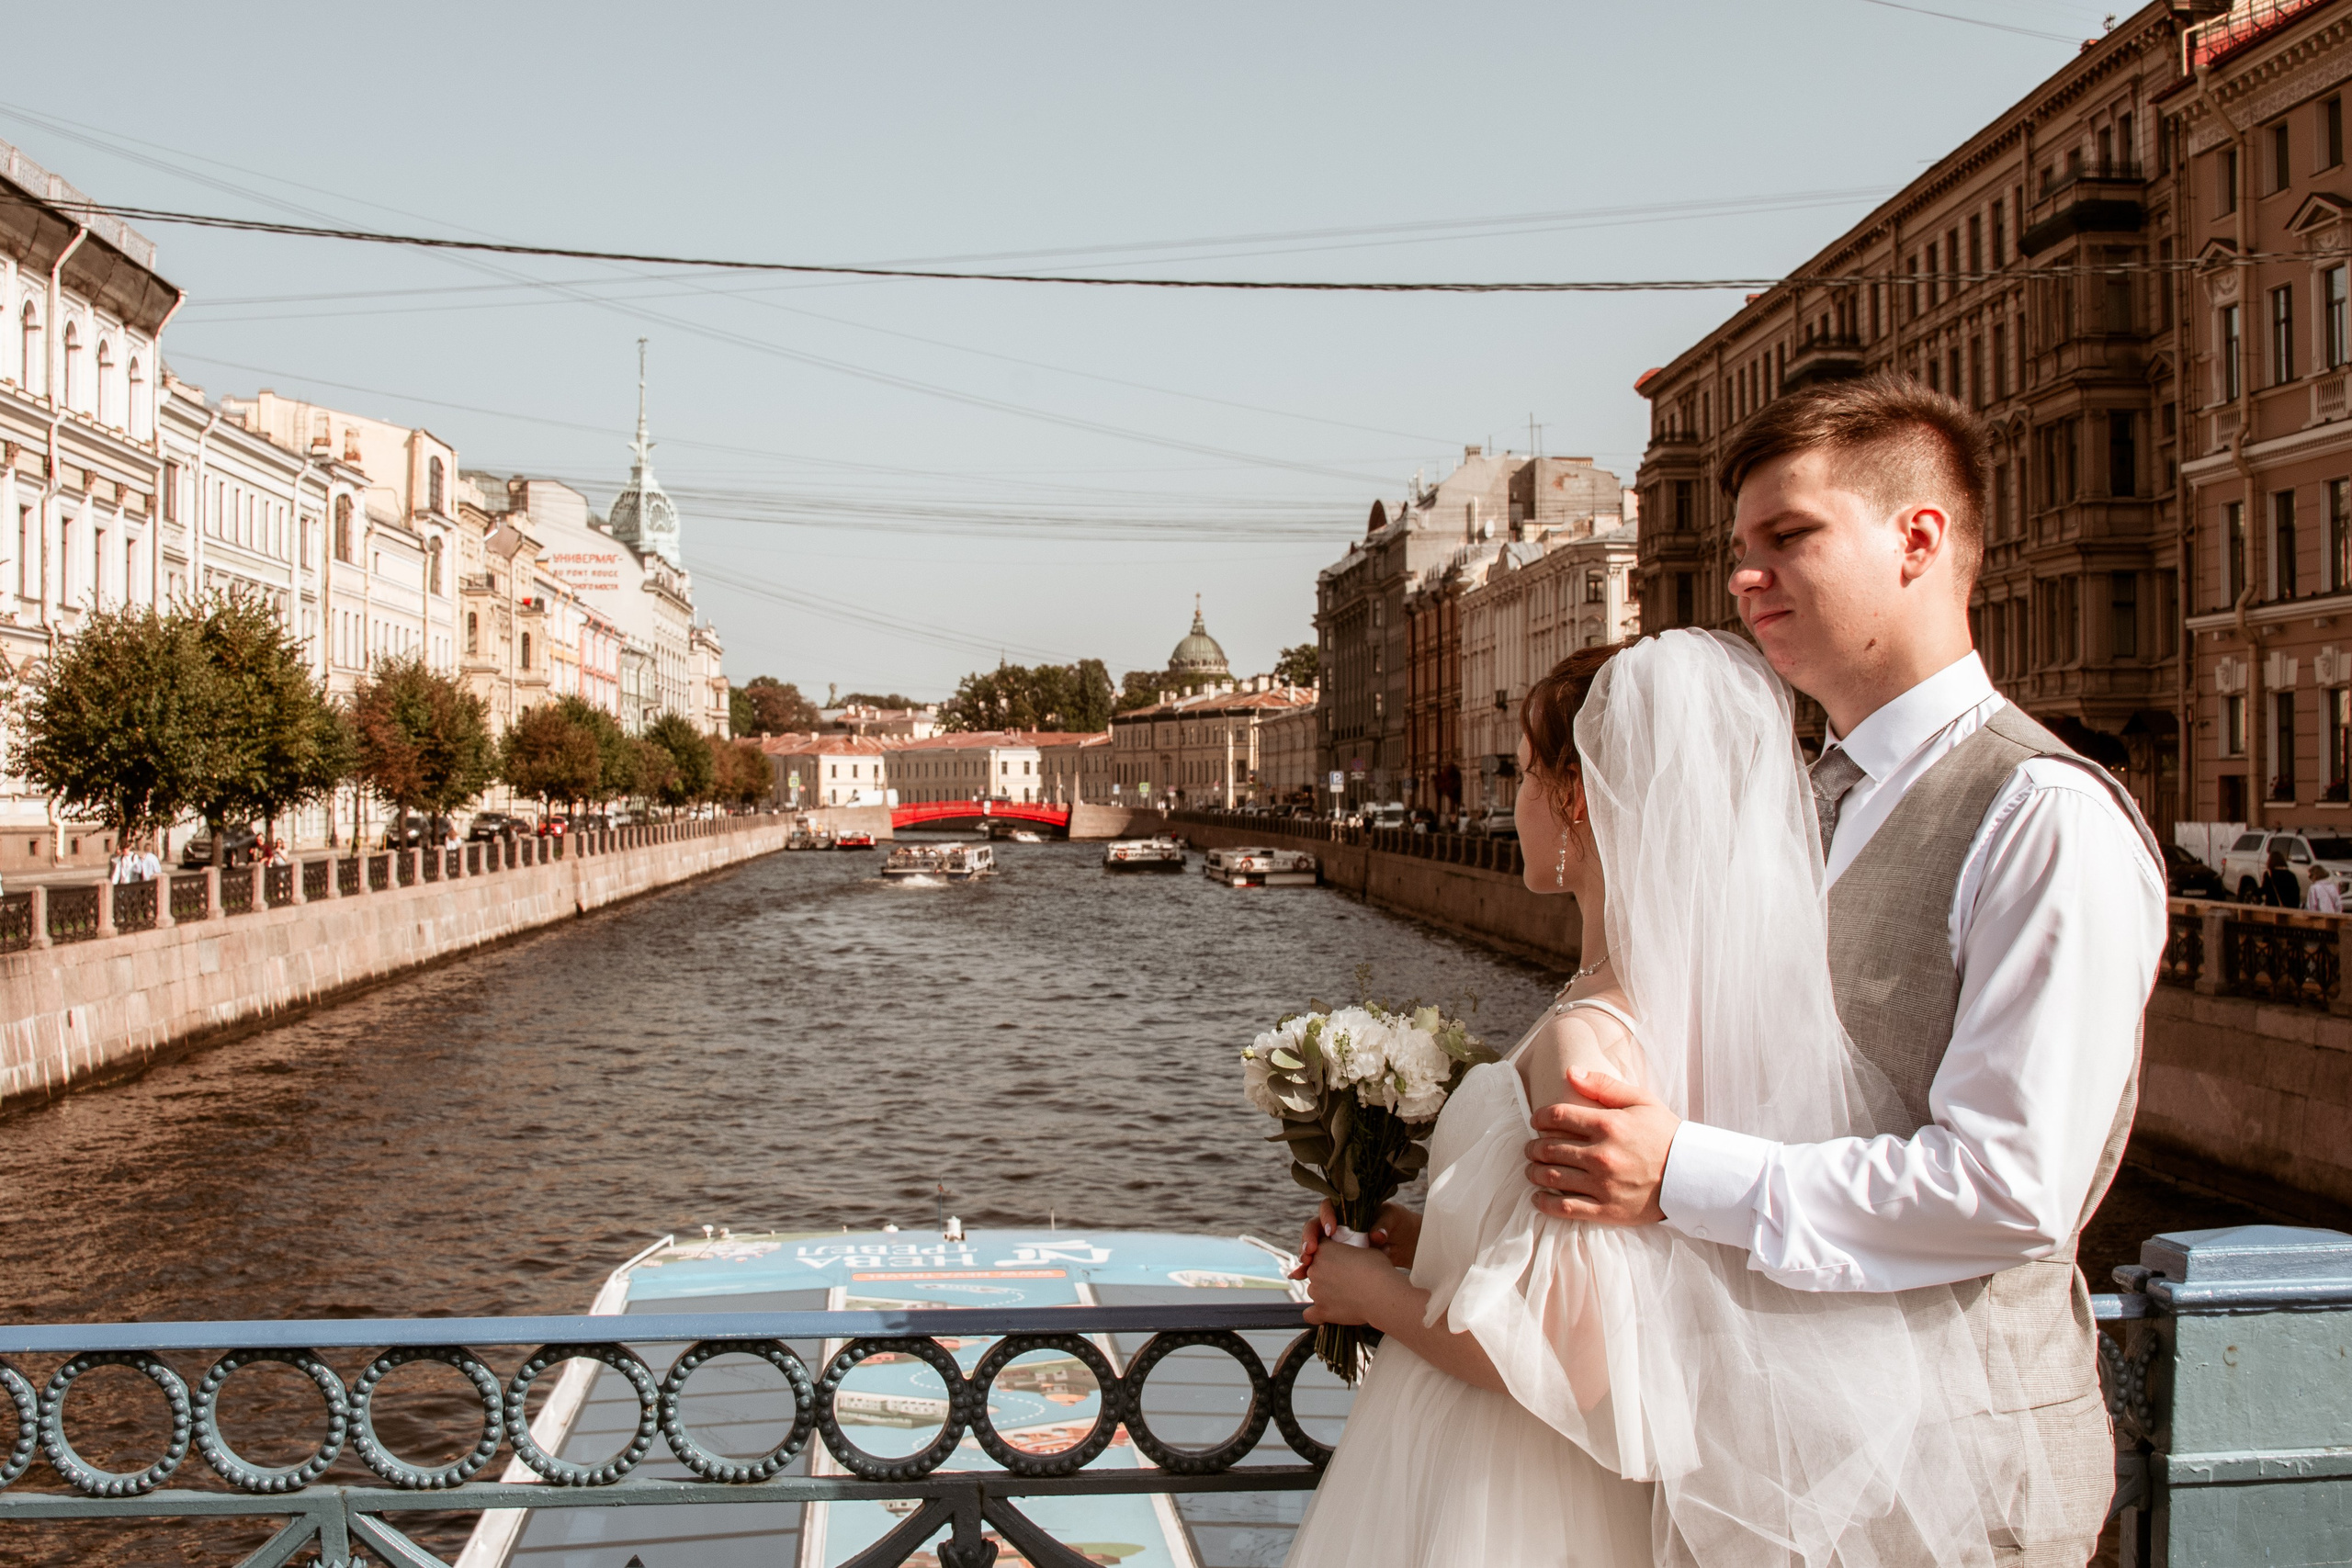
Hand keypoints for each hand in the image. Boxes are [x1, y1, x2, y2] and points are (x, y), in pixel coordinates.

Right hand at [1291, 1201, 1420, 1277]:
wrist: (1401, 1241)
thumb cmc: (1394, 1223)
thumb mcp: (1391, 1219)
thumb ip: (1383, 1225)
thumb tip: (1377, 1236)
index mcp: (1345, 1210)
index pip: (1328, 1208)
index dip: (1326, 1217)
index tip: (1331, 1231)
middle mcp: (1335, 1224)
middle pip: (1313, 1227)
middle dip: (1309, 1239)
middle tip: (1310, 1252)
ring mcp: (1333, 1242)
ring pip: (1312, 1245)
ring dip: (1305, 1255)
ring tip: (1303, 1268)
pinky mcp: (1334, 1258)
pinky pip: (1317, 1262)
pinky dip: (1306, 1269)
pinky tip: (1297, 1276)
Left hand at [1300, 1234, 1409, 1327]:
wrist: (1382, 1294)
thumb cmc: (1378, 1269)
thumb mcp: (1368, 1250)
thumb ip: (1355, 1250)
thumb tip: (1361, 1251)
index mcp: (1324, 1250)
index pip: (1321, 1248)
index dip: (1332, 1254)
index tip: (1344, 1260)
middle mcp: (1314, 1269)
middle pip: (1315, 1269)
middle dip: (1327, 1273)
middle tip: (1346, 1279)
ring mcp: (1316, 1291)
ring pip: (1314, 1290)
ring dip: (1324, 1293)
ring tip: (1345, 1296)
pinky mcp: (1321, 1310)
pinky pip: (1310, 1315)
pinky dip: (1316, 1314)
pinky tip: (1326, 1313)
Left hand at [1524, 1067, 1677, 1224]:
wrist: (1693, 1176)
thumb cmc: (1666, 1135)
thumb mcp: (1641, 1101)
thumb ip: (1604, 1086)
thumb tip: (1570, 1073)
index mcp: (1609, 1125)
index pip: (1557, 1116)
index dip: (1540, 1117)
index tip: (1536, 1121)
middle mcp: (1602, 1155)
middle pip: (1549, 1148)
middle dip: (1533, 1147)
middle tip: (1531, 1148)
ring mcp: (1603, 1184)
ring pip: (1552, 1177)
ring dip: (1534, 1172)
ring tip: (1532, 1169)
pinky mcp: (1607, 1210)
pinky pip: (1565, 1208)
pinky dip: (1544, 1203)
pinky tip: (1538, 1197)